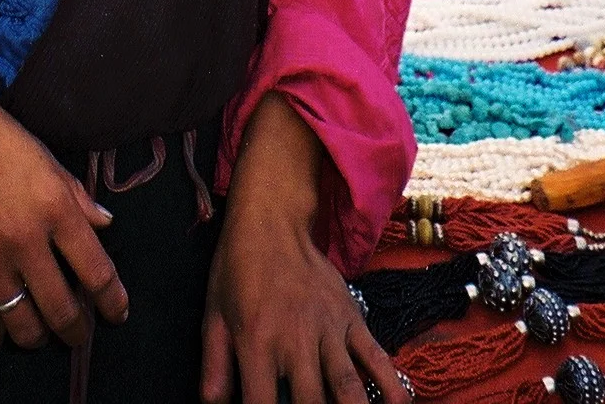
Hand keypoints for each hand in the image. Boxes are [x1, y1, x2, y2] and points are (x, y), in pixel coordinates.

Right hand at [0, 58, 127, 352]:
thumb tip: (105, 225)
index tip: (117, 313)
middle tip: (78, 332)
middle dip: (77, 331)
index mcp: (56, 208)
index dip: (113, 302)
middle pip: (64, 311)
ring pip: (24, 327)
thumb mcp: (46, 159)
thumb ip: (77, 197)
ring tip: (41, 331)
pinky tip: (0, 332)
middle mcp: (26, 241)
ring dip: (39, 338)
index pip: (98, 273)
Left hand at [201, 94, 406, 403]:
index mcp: (256, 341)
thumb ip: (214, 367)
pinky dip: (391, 388)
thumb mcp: (213, 315)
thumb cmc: (236, 269)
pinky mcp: (351, 318)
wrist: (271, 219)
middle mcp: (295, 338)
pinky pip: (377, 358)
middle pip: (311, 403)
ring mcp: (328, 328)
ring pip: (348, 389)